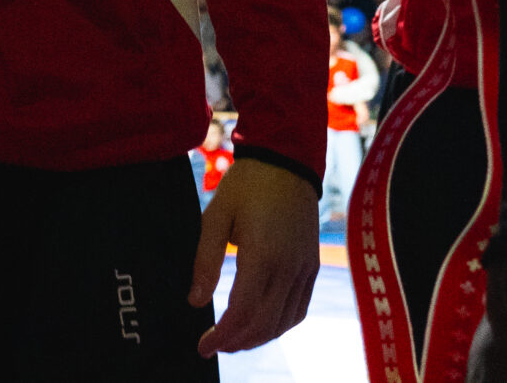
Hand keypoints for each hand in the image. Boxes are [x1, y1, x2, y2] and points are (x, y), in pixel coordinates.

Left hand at [191, 155, 318, 355]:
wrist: (288, 160)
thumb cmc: (247, 185)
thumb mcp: (216, 215)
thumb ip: (206, 260)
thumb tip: (195, 302)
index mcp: (263, 254)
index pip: (242, 312)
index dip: (222, 336)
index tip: (203, 346)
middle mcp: (288, 268)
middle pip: (264, 325)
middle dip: (237, 343)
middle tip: (213, 346)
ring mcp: (304, 268)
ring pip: (284, 322)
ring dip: (258, 338)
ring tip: (233, 340)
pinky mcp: (311, 266)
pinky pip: (299, 309)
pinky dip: (280, 325)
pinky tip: (262, 325)